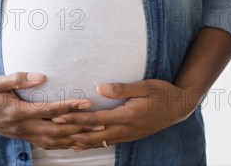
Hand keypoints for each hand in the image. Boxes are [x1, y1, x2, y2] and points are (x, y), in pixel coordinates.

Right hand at [0, 72, 96, 149]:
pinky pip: (47, 143)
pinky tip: (77, 142)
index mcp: (17, 112)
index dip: (69, 106)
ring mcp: (23, 134)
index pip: (49, 110)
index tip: (87, 102)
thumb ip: (18, 79)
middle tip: (100, 121)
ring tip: (95, 134)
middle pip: (56, 129)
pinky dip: (63, 144)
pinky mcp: (24, 136)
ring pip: (53, 140)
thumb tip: (40, 76)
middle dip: (80, 126)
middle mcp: (22, 127)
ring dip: (75, 137)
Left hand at [53, 79, 198, 149]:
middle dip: (70, 132)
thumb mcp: (145, 86)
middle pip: (91, 135)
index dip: (75, 119)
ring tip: (59, 141)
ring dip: (77, 141)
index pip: (95, 120)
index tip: (58, 116)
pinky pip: (105, 143)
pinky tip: (79, 145)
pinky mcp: (129, 136)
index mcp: (126, 116)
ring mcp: (127, 135)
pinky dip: (90, 144)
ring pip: (97, 142)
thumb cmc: (163, 93)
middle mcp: (124, 129)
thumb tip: (100, 87)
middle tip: (51, 131)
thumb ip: (123, 88)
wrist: (179, 107)